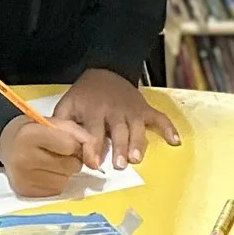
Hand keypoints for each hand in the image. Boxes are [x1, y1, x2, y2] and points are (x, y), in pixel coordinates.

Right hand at [0, 113, 94, 197]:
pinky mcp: (25, 192)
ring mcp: (23, 178)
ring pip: (65, 180)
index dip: (73, 144)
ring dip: (64, 172)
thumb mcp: (57, 124)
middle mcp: (24, 158)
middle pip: (70, 166)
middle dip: (71, 159)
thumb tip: (95, 164)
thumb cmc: (36, 131)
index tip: (65, 141)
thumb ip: (82, 137)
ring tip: (50, 161)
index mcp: (30, 135)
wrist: (8, 144)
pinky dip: (56, 182)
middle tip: (57, 152)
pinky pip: (56, 190)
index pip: (69, 146)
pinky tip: (45, 172)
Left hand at [52, 68, 180, 168]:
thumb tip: (58, 145)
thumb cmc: (84, 95)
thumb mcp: (68, 105)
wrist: (105, 69)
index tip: (94, 163)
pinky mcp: (144, 109)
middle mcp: (114, 111)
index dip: (93, 148)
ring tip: (136, 158)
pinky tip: (175, 141)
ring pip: (137, 128)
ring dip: (138, 143)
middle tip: (120, 165)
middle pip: (118, 132)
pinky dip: (168, 128)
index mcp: (93, 111)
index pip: (93, 132)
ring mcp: (131, 110)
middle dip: (118, 148)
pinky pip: (159, 118)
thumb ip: (61, 124)